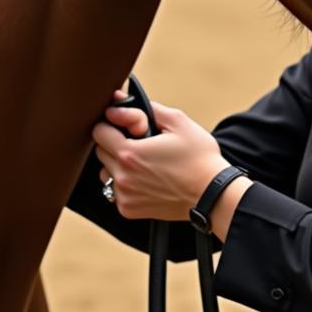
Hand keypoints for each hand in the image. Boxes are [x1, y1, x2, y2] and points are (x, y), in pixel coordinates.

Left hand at [92, 98, 230, 220]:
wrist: (212, 194)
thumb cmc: (199, 157)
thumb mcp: (178, 122)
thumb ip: (145, 109)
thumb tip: (118, 101)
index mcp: (129, 153)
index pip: (99, 132)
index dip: (113, 124)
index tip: (128, 126)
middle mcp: (122, 177)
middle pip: (100, 151)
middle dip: (116, 143)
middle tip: (141, 143)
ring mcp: (124, 195)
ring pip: (106, 172)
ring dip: (118, 164)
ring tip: (144, 162)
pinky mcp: (129, 209)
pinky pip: (115, 190)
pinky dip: (126, 183)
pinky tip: (148, 178)